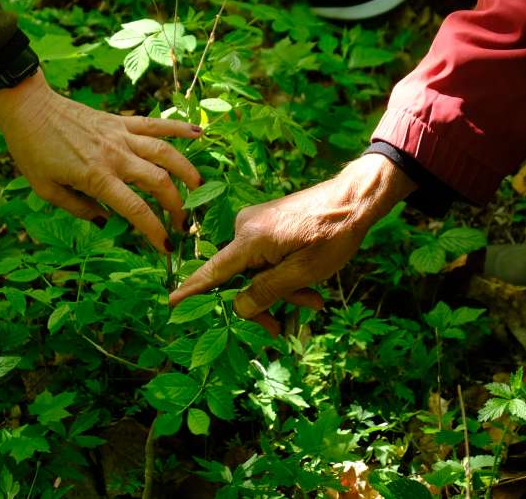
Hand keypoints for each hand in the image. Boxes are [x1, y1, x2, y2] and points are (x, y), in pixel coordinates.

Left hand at [0, 70, 201, 252]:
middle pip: (159, 182)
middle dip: (177, 206)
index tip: (166, 248)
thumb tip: (105, 222)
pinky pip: (154, 124)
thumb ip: (79, 209)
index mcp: (97, 177)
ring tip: (199, 187)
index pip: (136, 209)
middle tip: (182, 224)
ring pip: (165, 152)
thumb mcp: (47, 190)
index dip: (155, 231)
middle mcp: (115, 156)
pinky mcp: (120, 120)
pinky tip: (198, 135)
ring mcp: (120, 135)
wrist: (28, 108)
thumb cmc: (32, 150)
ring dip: (186, 171)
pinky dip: (178, 128)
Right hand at [169, 154, 415, 333]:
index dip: (193, 290)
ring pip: (256, 271)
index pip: (213, 271)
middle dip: (263, 302)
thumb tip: (237, 308)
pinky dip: (282, 274)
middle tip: (285, 327)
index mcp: (250, 239)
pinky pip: (265, 258)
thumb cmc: (332, 234)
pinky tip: (307, 286)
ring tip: (312, 301)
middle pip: (238, 278)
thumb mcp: (302, 272)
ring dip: (279, 290)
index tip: (170, 301)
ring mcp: (256, 224)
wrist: (354, 198)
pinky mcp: (267, 224)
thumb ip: (266, 292)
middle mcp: (245, 228)